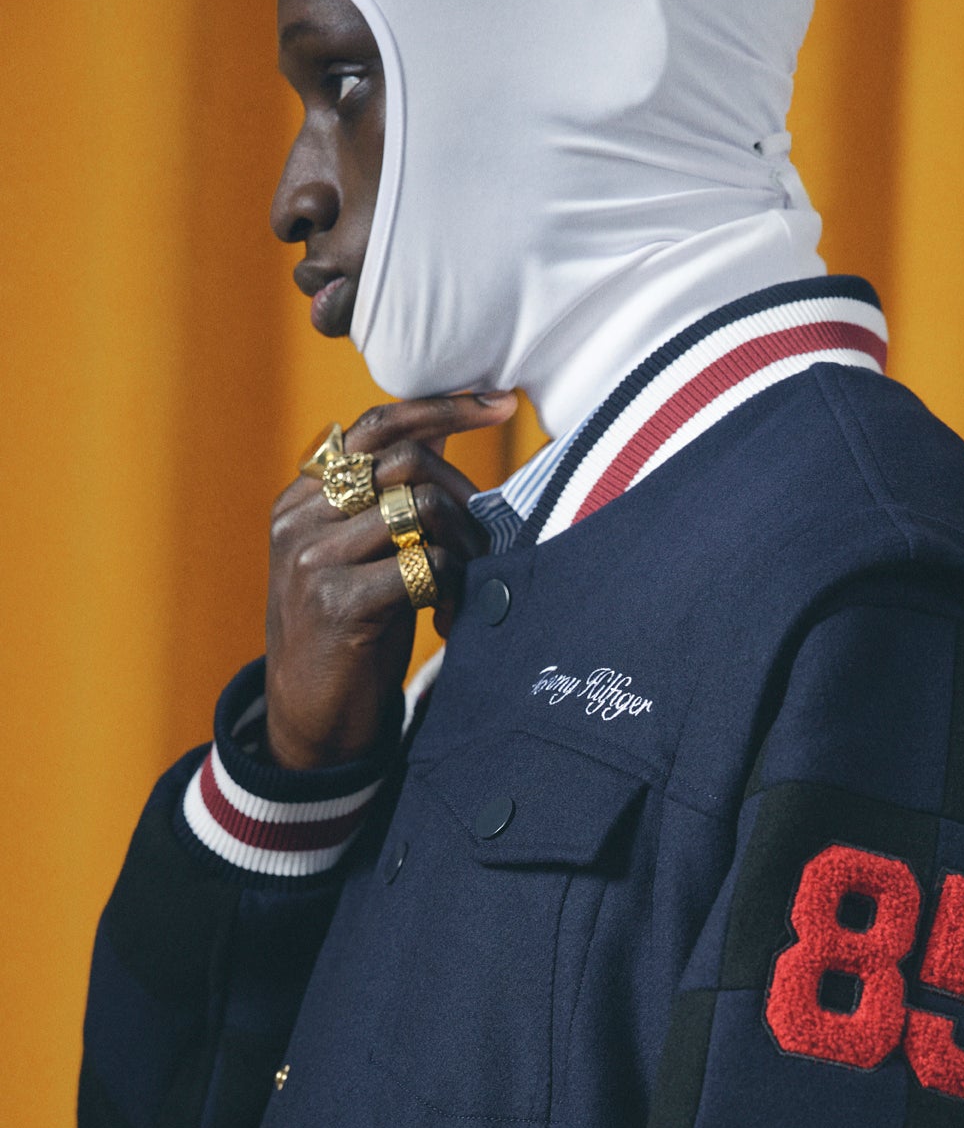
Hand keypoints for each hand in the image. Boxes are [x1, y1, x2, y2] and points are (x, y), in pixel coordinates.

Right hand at [265, 392, 515, 771]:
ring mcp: (311, 558)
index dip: (441, 407)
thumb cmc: (351, 639)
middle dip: (465, 497)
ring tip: (468, 584)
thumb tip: (443, 441)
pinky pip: (424, 564)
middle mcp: (300, 518)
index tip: (500, 403)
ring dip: (465, 545)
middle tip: (486, 543)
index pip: (374, 425)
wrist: (310, 725)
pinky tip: (446, 617)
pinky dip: (453, 585)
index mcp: (303, 498)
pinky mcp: (335, 602)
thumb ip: (386, 505)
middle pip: (405, 462)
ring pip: (419, 508)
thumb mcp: (360, 560)